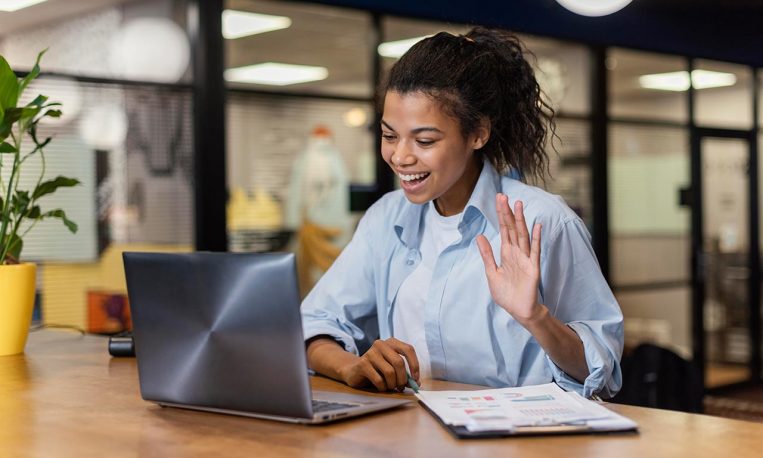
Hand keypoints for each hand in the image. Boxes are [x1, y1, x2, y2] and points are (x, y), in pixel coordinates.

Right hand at [338, 338, 419, 391]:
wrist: (353, 370)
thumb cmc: (377, 369)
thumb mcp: (392, 368)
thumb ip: (405, 373)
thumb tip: (417, 383)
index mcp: (391, 342)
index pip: (408, 349)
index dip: (414, 365)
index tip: (416, 379)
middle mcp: (380, 344)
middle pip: (399, 362)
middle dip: (403, 378)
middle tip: (401, 387)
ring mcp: (370, 353)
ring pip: (390, 372)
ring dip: (392, 384)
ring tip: (390, 387)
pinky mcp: (362, 364)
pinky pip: (379, 379)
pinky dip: (383, 387)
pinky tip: (381, 387)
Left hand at [476, 194, 542, 324]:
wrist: (518, 310)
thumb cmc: (506, 294)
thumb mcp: (492, 272)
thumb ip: (487, 255)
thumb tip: (479, 236)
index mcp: (506, 253)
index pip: (504, 230)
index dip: (501, 215)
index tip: (499, 200)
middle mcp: (516, 253)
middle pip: (512, 228)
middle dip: (507, 213)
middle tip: (503, 196)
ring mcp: (526, 259)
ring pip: (523, 235)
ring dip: (521, 220)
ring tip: (518, 204)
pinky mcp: (533, 268)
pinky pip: (535, 251)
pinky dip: (536, 238)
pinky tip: (537, 225)